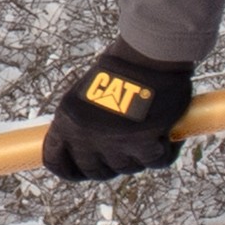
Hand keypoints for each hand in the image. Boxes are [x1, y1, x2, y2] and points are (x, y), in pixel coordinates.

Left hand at [41, 47, 194, 183]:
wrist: (147, 54)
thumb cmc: (121, 66)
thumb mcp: (87, 92)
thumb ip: (84, 122)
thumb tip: (93, 148)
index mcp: (66, 121)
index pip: (55, 160)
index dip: (70, 170)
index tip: (83, 171)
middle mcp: (85, 137)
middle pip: (95, 171)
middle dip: (111, 165)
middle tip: (126, 151)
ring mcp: (114, 143)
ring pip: (128, 168)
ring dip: (139, 157)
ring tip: (151, 134)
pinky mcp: (144, 145)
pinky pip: (156, 161)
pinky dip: (166, 151)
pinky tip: (169, 137)